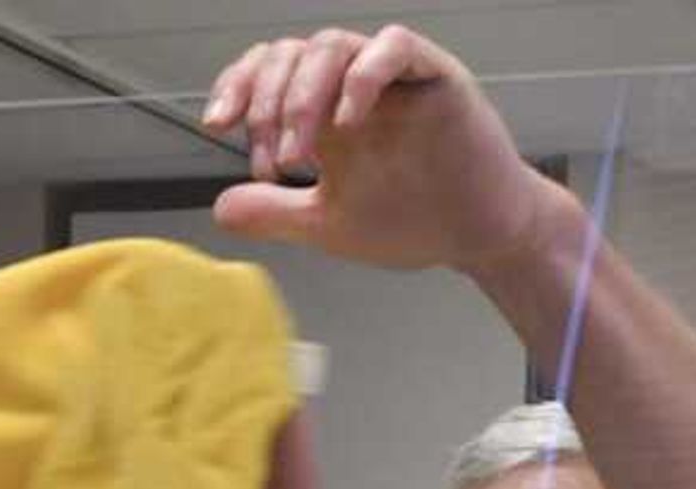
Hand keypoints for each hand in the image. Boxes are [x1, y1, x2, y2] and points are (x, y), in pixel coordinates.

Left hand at [205, 24, 562, 276]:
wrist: (476, 236)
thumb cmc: (411, 221)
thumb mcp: (328, 223)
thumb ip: (276, 213)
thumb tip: (222, 208)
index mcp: (323, 109)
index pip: (270, 69)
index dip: (239, 86)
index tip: (220, 125)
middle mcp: (353, 85)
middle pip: (293, 53)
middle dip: (269, 103)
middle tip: (275, 164)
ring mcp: (393, 77)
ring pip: (334, 46)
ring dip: (305, 95)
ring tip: (303, 154)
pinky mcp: (435, 76)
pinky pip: (394, 47)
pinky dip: (364, 75)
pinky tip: (350, 120)